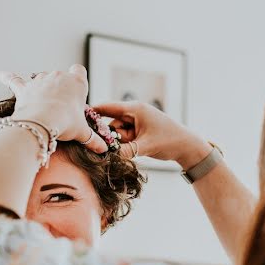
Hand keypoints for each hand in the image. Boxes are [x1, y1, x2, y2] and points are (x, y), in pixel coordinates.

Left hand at [0, 65, 107, 153]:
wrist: (42, 122)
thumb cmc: (65, 123)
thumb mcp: (82, 133)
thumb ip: (93, 139)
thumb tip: (103, 149)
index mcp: (77, 82)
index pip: (79, 71)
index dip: (77, 80)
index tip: (76, 92)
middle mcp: (59, 76)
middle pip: (60, 77)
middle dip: (60, 90)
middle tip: (61, 109)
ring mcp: (40, 80)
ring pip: (41, 79)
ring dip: (42, 90)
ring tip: (42, 106)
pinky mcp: (24, 88)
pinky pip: (15, 80)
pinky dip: (8, 78)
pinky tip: (1, 75)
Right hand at [94, 101, 211, 169]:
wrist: (187, 147)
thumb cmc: (169, 141)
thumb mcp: (145, 146)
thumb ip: (125, 151)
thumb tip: (107, 157)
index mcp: (135, 109)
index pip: (108, 107)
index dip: (93, 112)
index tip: (77, 117)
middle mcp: (134, 114)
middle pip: (111, 123)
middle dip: (107, 136)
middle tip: (103, 148)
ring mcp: (136, 124)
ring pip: (117, 133)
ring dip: (117, 143)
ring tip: (122, 153)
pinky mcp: (139, 133)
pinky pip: (125, 139)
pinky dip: (123, 146)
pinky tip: (125, 153)